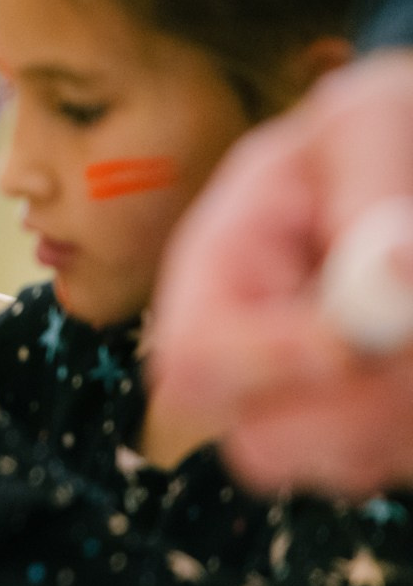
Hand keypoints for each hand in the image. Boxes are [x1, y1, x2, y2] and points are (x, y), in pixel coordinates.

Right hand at [151, 51, 412, 493]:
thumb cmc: (393, 124)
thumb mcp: (375, 120)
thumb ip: (372, 187)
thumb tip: (390, 279)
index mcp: (221, 263)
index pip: (192, 359)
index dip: (271, 366)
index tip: (365, 339)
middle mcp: (254, 345)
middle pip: (261, 446)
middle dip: (357, 414)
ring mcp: (316, 396)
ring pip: (343, 465)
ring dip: (404, 417)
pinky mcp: (374, 425)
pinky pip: (389, 458)